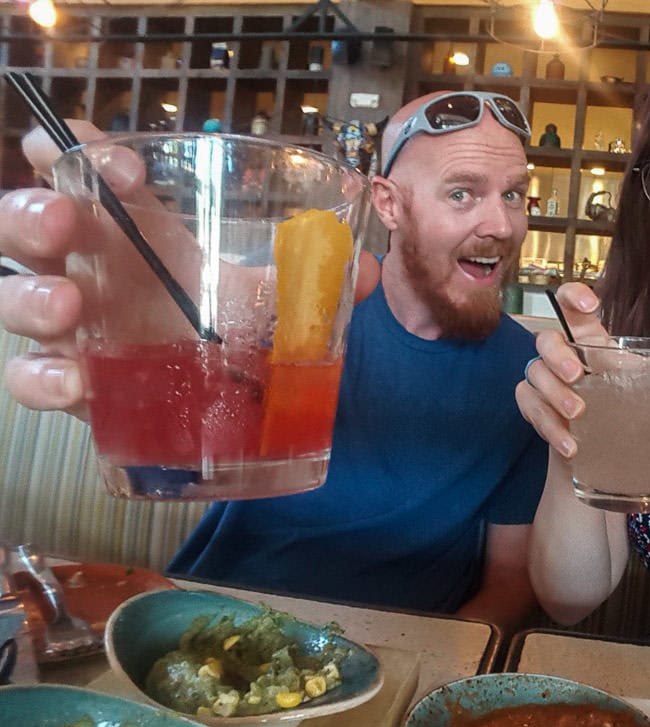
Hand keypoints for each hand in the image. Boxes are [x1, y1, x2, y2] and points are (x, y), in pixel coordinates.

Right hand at [0, 123, 381, 419]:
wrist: (225, 406)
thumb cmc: (234, 333)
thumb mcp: (272, 299)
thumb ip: (314, 279)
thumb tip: (368, 271)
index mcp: (136, 235)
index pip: (82, 172)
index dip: (77, 152)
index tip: (117, 163)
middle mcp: (91, 274)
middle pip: (27, 228)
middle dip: (31, 214)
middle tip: (65, 220)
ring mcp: (77, 331)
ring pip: (13, 298)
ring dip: (29, 297)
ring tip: (68, 308)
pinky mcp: (78, 387)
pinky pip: (34, 380)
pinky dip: (43, 380)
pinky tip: (74, 383)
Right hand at [515, 282, 606, 457]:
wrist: (599, 437)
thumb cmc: (618, 396)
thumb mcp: (640, 381)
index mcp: (586, 337)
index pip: (569, 303)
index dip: (573, 296)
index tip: (591, 306)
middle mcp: (561, 353)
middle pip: (546, 340)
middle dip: (558, 356)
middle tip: (577, 376)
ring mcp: (544, 379)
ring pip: (535, 375)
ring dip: (554, 395)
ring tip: (577, 415)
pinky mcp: (535, 406)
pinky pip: (530, 409)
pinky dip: (549, 427)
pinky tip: (570, 444)